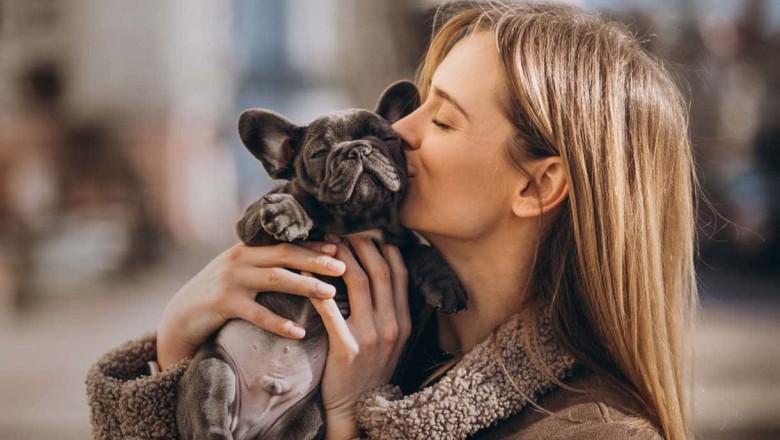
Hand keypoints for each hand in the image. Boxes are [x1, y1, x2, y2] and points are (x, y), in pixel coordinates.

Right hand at [156, 241, 346, 369]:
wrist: (179, 316)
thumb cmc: (220, 295)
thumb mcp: (241, 272)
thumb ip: (265, 263)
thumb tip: (305, 260)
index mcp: (248, 248)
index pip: (286, 242)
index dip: (313, 245)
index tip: (340, 248)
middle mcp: (239, 258)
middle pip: (284, 254)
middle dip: (315, 260)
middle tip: (342, 267)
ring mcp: (230, 280)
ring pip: (274, 278)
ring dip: (304, 285)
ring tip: (329, 294)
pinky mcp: (222, 303)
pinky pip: (256, 314)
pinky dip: (279, 322)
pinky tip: (299, 331)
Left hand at [306, 233, 410, 439]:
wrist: (359, 408)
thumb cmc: (369, 370)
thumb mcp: (392, 341)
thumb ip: (390, 311)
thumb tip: (380, 276)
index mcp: (404, 321)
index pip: (399, 273)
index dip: (385, 248)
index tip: (369, 232)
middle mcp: (392, 325)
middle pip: (379, 271)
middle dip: (362, 244)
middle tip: (343, 229)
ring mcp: (371, 336)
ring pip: (358, 281)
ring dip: (341, 257)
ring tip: (326, 243)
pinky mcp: (346, 347)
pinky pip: (329, 308)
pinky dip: (315, 285)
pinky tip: (303, 271)